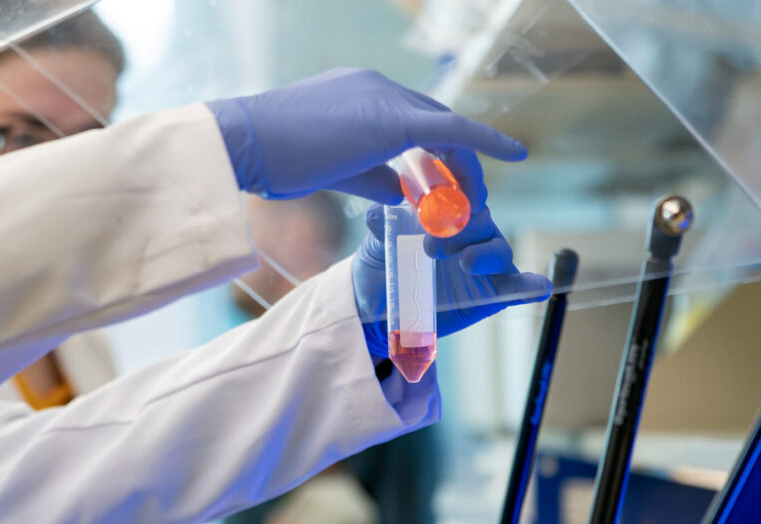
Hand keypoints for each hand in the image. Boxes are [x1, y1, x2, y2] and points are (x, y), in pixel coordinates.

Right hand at [206, 68, 526, 200]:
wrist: (246, 142)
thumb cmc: (274, 160)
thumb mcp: (333, 170)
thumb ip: (373, 178)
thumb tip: (405, 193)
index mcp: (360, 95)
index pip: (411, 120)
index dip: (433, 153)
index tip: (442, 180)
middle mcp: (378, 87)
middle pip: (435, 122)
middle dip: (456, 159)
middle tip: (468, 196)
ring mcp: (386, 97)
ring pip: (445, 129)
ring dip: (464, 165)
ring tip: (474, 200)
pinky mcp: (393, 119)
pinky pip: (453, 132)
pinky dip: (486, 143)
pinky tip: (515, 155)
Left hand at [351, 150, 551, 356]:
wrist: (378, 306)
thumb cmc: (382, 262)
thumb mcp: (376, 241)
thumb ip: (381, 224)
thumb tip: (377, 215)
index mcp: (447, 209)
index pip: (462, 189)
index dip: (458, 189)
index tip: (438, 200)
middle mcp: (470, 231)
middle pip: (480, 218)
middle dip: (461, 228)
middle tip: (432, 244)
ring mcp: (484, 261)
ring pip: (497, 249)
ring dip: (484, 254)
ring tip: (466, 263)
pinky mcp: (493, 291)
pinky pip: (516, 286)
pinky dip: (530, 285)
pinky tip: (539, 285)